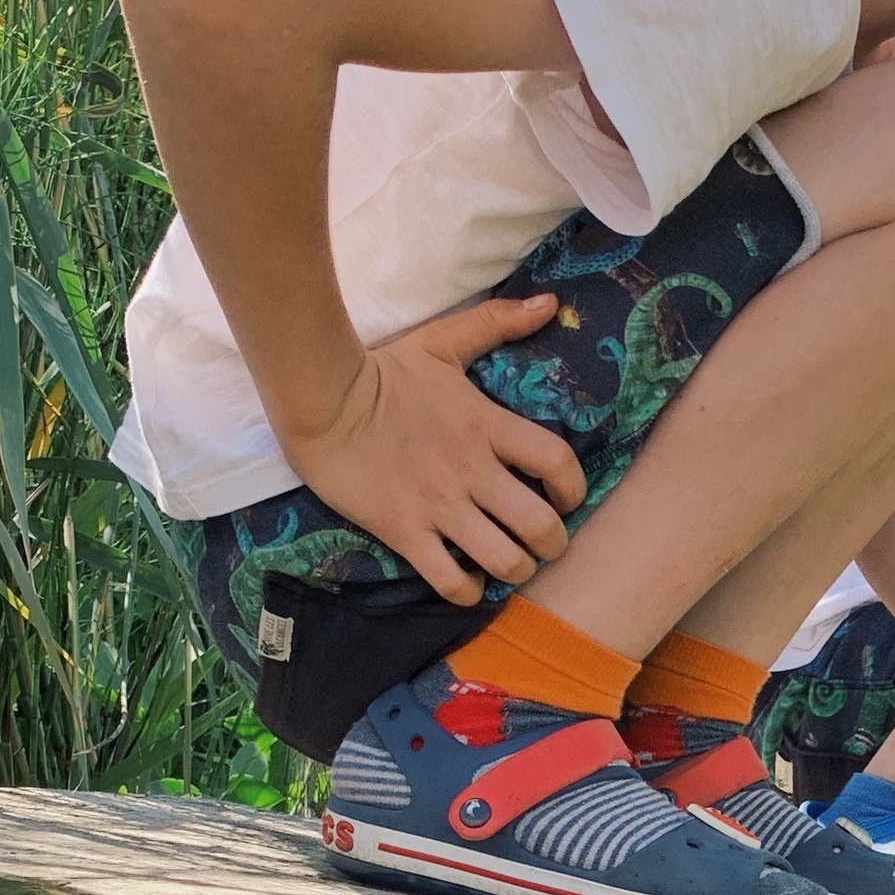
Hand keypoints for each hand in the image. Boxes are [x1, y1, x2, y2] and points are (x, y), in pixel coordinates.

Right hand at [280, 291, 585, 605]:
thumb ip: (498, 323)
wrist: (320, 399)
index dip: (574, 490)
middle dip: (552, 544)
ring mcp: (438, 504)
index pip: (557, 462)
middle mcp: (470, 470)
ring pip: (503, 560)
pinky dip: (467, 591)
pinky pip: (449, 580)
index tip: (567, 499)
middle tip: (542, 544)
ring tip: (509, 565)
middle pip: (540, 526)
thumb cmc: (385, 372)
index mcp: (487, 425)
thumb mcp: (443, 341)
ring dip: (516, 570)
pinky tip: (468, 583)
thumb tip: (551, 303)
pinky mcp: (404, 530)